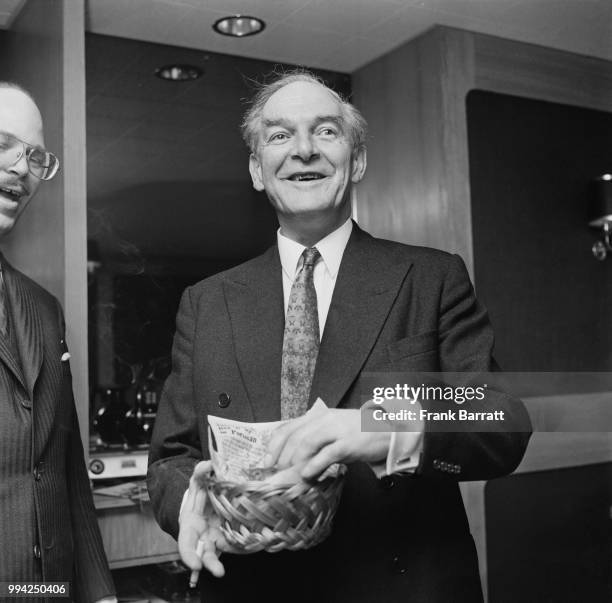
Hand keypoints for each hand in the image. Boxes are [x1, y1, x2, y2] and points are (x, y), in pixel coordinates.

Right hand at [178, 461, 236, 579]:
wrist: (209, 500)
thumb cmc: (200, 495)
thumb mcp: (197, 483)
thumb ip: (200, 474)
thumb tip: (208, 464)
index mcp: (190, 526)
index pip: (186, 544)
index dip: (188, 556)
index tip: (195, 564)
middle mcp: (204, 537)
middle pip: (206, 555)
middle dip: (211, 563)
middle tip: (219, 571)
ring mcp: (218, 539)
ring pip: (221, 553)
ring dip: (228, 557)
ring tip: (236, 559)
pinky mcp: (231, 537)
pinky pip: (238, 542)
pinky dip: (245, 544)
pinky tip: (255, 542)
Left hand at [264, 407, 390, 479]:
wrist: (387, 430)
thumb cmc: (357, 432)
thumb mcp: (332, 430)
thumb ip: (314, 440)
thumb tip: (291, 459)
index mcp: (317, 416)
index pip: (288, 427)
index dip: (273, 446)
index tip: (266, 462)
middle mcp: (324, 419)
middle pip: (294, 436)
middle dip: (282, 457)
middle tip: (278, 474)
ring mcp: (337, 430)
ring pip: (307, 443)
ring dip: (295, 462)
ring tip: (292, 476)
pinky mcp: (348, 443)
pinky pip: (326, 454)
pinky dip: (314, 466)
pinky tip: (309, 475)